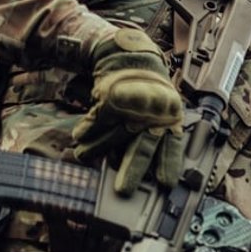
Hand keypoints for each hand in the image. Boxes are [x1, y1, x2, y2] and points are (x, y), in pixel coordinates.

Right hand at [72, 27, 184, 194]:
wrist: (133, 60)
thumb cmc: (149, 95)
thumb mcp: (161, 113)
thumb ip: (155, 138)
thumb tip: (149, 169)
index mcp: (170, 121)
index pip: (171, 148)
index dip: (168, 165)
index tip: (166, 184)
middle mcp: (154, 116)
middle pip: (143, 147)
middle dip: (133, 170)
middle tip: (123, 191)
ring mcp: (133, 108)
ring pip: (114, 135)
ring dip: (97, 148)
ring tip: (83, 156)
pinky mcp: (113, 98)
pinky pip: (98, 119)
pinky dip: (88, 129)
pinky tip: (79, 136)